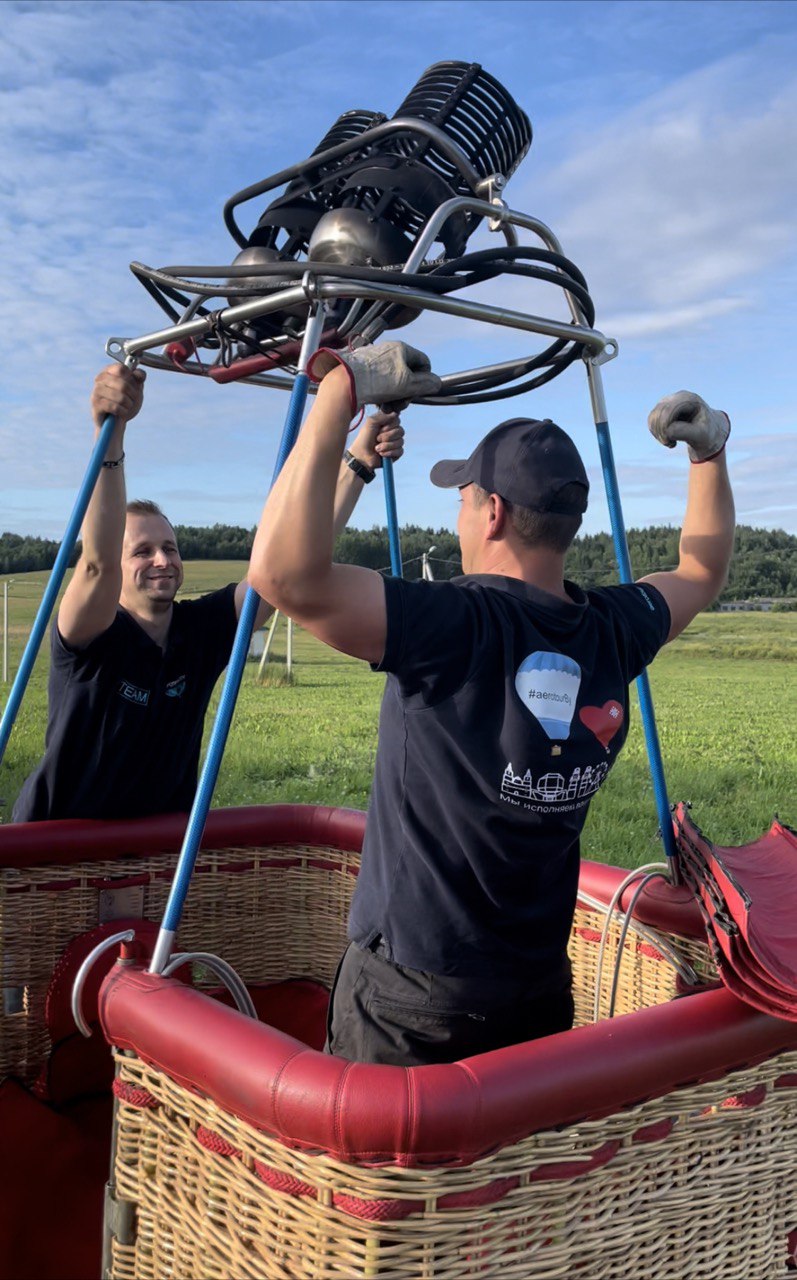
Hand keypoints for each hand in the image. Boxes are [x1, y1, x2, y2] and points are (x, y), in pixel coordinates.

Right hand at [91, 363, 145, 431]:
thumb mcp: (136, 389)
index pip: (122, 369)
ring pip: (120, 397)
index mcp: (109, 371)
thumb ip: (139, 378)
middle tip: (131, 400)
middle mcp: (100, 379)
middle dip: (133, 395)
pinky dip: (123, 412)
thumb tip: (139, 373)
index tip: (134, 386)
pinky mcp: (95, 405)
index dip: (132, 378)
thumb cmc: (126, 403)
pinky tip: (121, 413)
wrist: (117, 423)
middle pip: (123, 384)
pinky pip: (115, 407)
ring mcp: (96, 391)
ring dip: (128, 405)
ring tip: (126, 407)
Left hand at [308, 340, 440, 412]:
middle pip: (408, 373)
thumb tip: (437, 383)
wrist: (346, 383)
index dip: (424, 379)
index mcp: (402, 349)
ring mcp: (376, 360)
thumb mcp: (407, 384)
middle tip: (401, 404)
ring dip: (395, 396)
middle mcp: (389, 351)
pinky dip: (383, 394)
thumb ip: (425, 384)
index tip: (418, 391)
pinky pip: (381, 383)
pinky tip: (379, 404)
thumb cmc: (378, 380)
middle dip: (407, 392)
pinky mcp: (365, 370)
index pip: (423, 362)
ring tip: (388, 407)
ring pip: (394, 381)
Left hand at [350, 411, 403, 470]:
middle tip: (377, 439)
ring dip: (386, 445)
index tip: (380, 428)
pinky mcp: (396, 453)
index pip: (397, 420)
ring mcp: (395, 443)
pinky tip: (381, 454)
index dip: (390, 425)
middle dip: (387, 436)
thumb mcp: (371, 422)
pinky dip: (389, 453)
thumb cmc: (364, 438)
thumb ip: (382, 416)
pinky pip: (400, 451)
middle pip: (401, 431)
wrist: (361, 455)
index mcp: (387, 424)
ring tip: (376, 448)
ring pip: (400, 441)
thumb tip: (396, 413)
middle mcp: (393, 432)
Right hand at [648, 391, 729, 462]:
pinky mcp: (663, 409)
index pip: (668, 410)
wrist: (710, 432)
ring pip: (653, 417)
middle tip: (670, 444)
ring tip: (670, 442)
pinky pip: (651, 421)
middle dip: (661, 432)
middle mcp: (677, 397)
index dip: (664, 427)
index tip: (670, 443)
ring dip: (658, 434)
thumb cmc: (707, 433)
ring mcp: (669, 402)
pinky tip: (668, 438)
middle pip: (658, 413)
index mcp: (690, 399)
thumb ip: (686, 432)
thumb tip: (668, 430)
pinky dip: (656, 433)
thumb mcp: (701, 435)